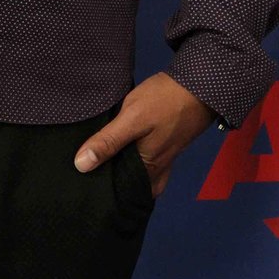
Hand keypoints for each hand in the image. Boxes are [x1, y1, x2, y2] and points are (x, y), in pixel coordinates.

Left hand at [72, 72, 215, 195]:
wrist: (198, 86)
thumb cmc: (164, 102)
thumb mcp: (132, 118)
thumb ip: (108, 142)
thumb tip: (81, 166)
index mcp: (146, 171)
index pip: (118, 191)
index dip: (99, 188)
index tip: (80, 185)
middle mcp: (156, 173)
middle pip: (128, 185)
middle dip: (109, 183)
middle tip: (83, 175)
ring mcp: (163, 161)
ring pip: (136, 175)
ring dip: (120, 172)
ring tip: (96, 164)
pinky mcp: (166, 148)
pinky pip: (145, 164)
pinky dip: (131, 162)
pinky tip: (119, 152)